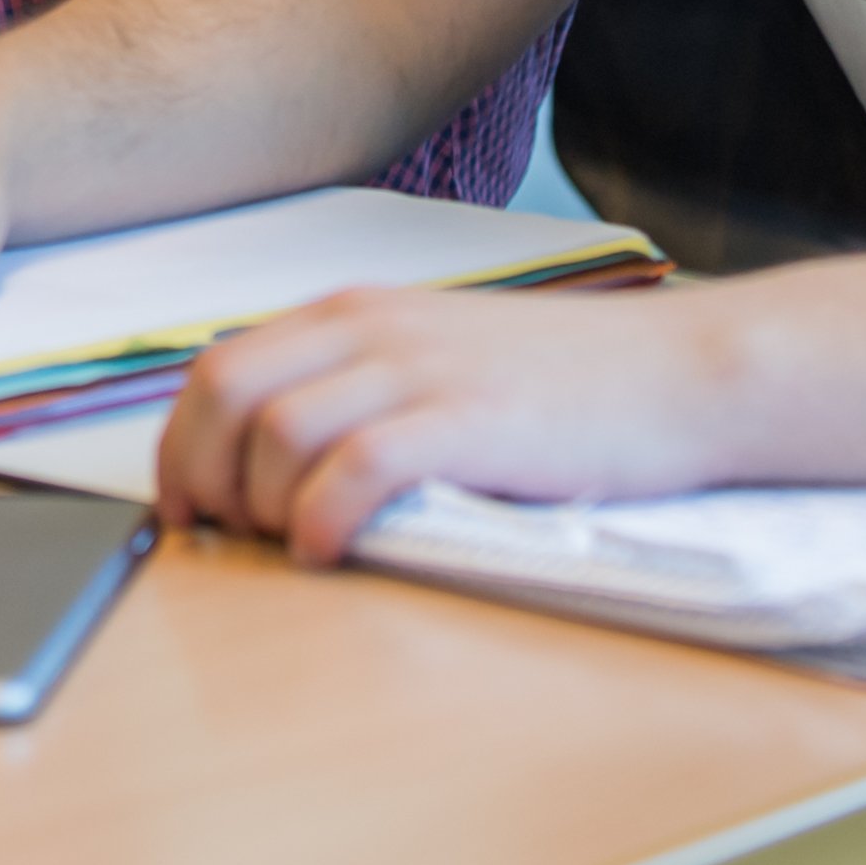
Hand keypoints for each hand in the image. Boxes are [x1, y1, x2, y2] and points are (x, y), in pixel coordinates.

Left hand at [157, 282, 733, 564]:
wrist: (684, 376)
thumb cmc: (566, 386)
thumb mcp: (443, 360)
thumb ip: (363, 388)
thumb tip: (278, 458)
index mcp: (358, 313)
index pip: (221, 364)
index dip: (181, 442)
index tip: (183, 507)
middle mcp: (374, 328)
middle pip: (226, 391)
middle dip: (200, 473)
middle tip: (218, 537)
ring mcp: (421, 369)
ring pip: (278, 429)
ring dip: (259, 501)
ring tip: (286, 545)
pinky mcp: (467, 420)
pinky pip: (355, 467)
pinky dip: (320, 516)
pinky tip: (327, 551)